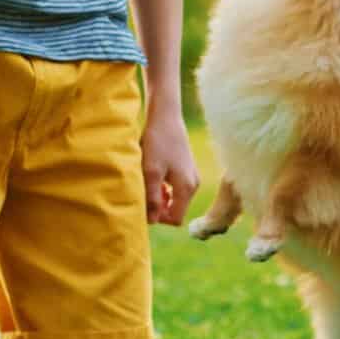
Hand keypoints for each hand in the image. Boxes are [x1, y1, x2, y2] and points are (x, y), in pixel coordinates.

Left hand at [139, 107, 198, 225]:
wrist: (166, 117)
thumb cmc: (157, 143)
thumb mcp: (151, 172)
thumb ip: (152, 198)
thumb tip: (152, 221)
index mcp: (187, 188)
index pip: (176, 219)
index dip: (159, 217)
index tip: (146, 203)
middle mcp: (193, 184)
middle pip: (176, 209)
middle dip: (159, 207)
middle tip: (145, 191)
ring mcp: (192, 176)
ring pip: (176, 199)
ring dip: (161, 196)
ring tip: (148, 182)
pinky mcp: (187, 169)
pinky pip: (177, 188)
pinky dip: (165, 187)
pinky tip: (154, 175)